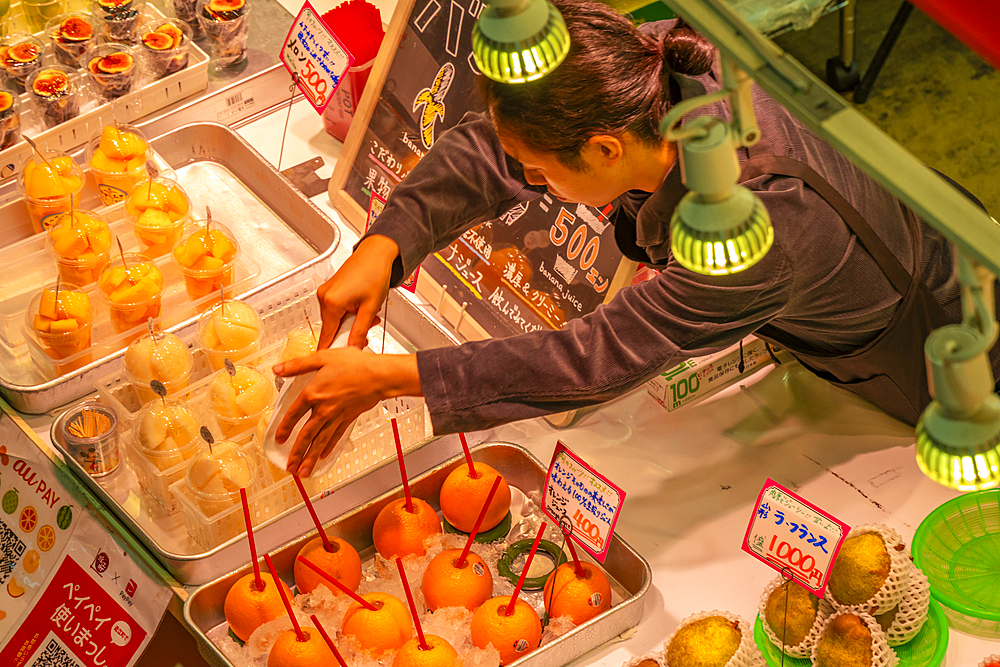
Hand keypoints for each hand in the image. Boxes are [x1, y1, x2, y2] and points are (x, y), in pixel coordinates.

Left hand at [272, 349, 420, 475]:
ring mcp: (337, 416)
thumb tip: (278, 368)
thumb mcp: (322, 358)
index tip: (278, 439)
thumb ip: (298, 365)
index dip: (284, 428)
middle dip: (297, 453)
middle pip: (306, 435)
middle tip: (290, 466)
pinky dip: (328, 448)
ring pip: (320, 441)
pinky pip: (336, 437)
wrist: (379, 375)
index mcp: (313, 393)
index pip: (293, 415)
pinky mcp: (348, 419)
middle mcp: (323, 409)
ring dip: (310, 458)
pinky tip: (323, 456)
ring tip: (303, 472)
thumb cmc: (355, 364)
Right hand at [317, 234, 398, 349]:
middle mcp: (323, 297)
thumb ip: (360, 331)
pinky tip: (361, 306)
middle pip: (332, 328)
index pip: (326, 336)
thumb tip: (353, 348)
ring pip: (335, 319)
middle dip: (349, 332)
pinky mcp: (329, 290)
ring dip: (350, 322)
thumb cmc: (375, 274)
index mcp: (331, 303)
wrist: (376, 254)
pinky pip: (335, 309)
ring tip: (368, 312)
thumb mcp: (370, 308)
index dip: (333, 349)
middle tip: (368, 327)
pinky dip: (348, 312)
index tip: (335, 360)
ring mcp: (325, 292)